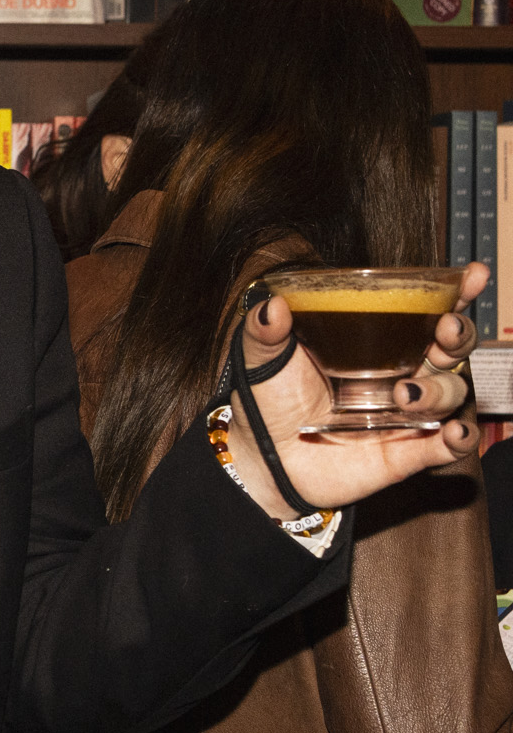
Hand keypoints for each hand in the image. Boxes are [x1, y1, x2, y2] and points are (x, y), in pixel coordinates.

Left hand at [224, 261, 488, 518]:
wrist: (262, 456)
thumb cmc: (270, 400)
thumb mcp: (263, 358)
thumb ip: (266, 330)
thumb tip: (272, 307)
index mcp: (375, 342)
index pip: (423, 312)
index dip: (453, 293)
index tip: (470, 276)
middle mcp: (400, 373)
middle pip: (451, 347)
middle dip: (458, 333)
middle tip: (445, 328)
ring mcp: (406, 413)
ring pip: (450, 393)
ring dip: (439, 390)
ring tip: (404, 395)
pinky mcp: (406, 452)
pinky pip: (447, 445)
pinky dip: (458, 438)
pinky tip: (454, 432)